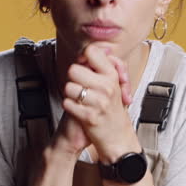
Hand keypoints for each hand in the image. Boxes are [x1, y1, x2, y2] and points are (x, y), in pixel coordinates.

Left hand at [60, 43, 139, 161]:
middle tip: (81, 85)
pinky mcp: (89, 116)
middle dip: (74, 78)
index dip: (83, 57)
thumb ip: (107, 65)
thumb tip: (103, 48)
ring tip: (80, 99)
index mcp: (112, 76)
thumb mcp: (115, 84)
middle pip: (74, 69)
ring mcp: (98, 102)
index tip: (84, 65)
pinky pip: (67, 103)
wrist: (117, 137)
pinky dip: (69, 106)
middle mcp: (106, 87)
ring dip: (70, 93)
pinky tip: (78, 109)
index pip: (92, 52)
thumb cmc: (113, 110)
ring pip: (69, 86)